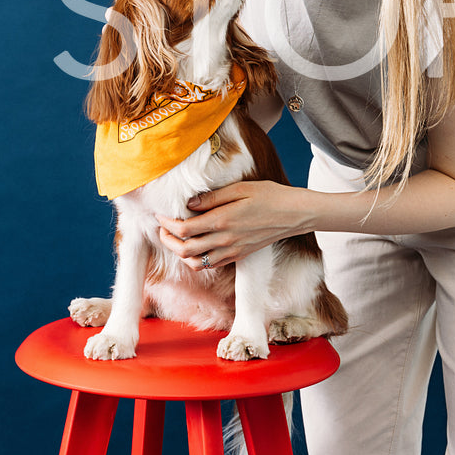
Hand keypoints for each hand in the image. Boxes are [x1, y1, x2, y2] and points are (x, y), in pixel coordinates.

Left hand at [156, 179, 311, 270]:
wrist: (294, 214)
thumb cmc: (268, 196)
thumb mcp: (240, 188)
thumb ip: (212, 198)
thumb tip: (188, 204)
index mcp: (222, 221)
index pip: (183, 230)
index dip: (166, 223)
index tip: (160, 214)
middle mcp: (225, 240)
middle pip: (184, 250)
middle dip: (167, 240)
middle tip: (162, 227)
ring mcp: (232, 251)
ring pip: (195, 263)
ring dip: (179, 253)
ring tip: (175, 238)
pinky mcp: (238, 256)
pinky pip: (211, 265)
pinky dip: (196, 259)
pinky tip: (194, 245)